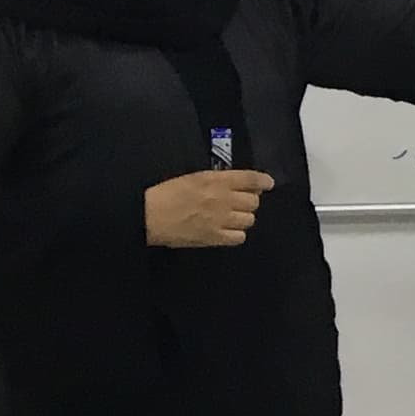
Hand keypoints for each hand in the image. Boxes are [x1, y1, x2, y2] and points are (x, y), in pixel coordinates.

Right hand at [146, 168, 275, 248]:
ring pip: (249, 219)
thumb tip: (236, 184)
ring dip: (242, 218)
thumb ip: (217, 180)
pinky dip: (236, 234)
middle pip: (254, 202)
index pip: (251, 179)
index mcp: (216, 180)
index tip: (267, 184)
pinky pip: (239, 237)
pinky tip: (227, 231)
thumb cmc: (165, 194)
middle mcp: (223, 199)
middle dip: (249, 201)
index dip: (263, 182)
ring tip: (231, 218)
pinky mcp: (215, 237)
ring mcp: (221, 219)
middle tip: (239, 203)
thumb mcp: (192, 178)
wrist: (147, 215)